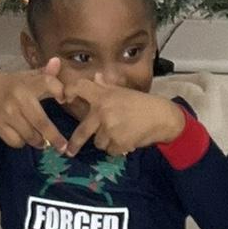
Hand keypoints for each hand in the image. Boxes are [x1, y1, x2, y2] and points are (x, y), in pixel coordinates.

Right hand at [0, 62, 70, 150]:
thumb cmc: (12, 83)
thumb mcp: (28, 76)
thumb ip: (45, 73)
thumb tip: (57, 62)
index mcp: (28, 83)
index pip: (48, 83)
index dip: (59, 90)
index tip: (64, 100)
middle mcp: (18, 98)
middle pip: (41, 122)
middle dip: (54, 137)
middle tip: (63, 147)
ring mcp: (7, 113)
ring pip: (29, 135)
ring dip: (39, 141)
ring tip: (42, 142)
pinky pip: (16, 141)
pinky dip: (22, 143)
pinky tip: (24, 138)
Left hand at [60, 76, 185, 156]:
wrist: (162, 117)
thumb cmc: (141, 103)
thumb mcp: (123, 92)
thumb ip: (106, 87)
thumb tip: (96, 77)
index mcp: (102, 96)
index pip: (80, 88)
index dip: (69, 91)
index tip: (65, 98)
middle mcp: (102, 112)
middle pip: (81, 132)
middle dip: (75, 143)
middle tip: (69, 151)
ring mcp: (109, 129)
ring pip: (98, 142)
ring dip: (105, 141)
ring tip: (119, 133)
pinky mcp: (118, 143)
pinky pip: (110, 150)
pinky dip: (117, 148)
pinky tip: (127, 139)